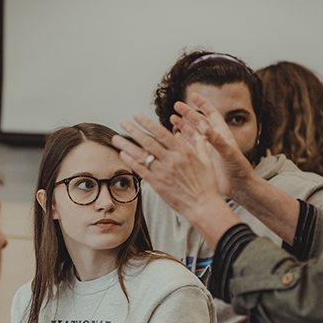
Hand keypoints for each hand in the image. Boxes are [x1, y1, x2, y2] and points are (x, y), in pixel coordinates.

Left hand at [111, 113, 225, 222]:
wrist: (202, 206)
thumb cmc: (207, 185)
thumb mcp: (207, 161)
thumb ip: (200, 145)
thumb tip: (201, 134)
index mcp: (183, 152)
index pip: (161, 133)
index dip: (147, 123)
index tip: (137, 116)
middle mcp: (171, 160)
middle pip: (148, 142)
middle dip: (133, 130)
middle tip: (123, 121)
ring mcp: (163, 172)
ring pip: (141, 155)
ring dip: (127, 145)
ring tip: (116, 138)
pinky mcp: (157, 184)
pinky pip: (141, 170)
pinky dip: (131, 161)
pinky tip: (123, 154)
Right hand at [173, 94, 258, 201]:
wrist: (240, 187)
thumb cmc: (239, 170)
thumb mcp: (227, 152)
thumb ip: (216, 139)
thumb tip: (204, 126)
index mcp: (222, 134)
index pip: (211, 114)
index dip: (202, 104)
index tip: (193, 95)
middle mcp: (214, 140)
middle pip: (199, 122)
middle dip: (188, 113)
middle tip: (176, 106)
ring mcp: (208, 149)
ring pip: (193, 134)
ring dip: (183, 126)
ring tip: (172, 119)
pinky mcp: (204, 159)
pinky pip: (191, 147)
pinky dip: (183, 142)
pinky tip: (175, 137)